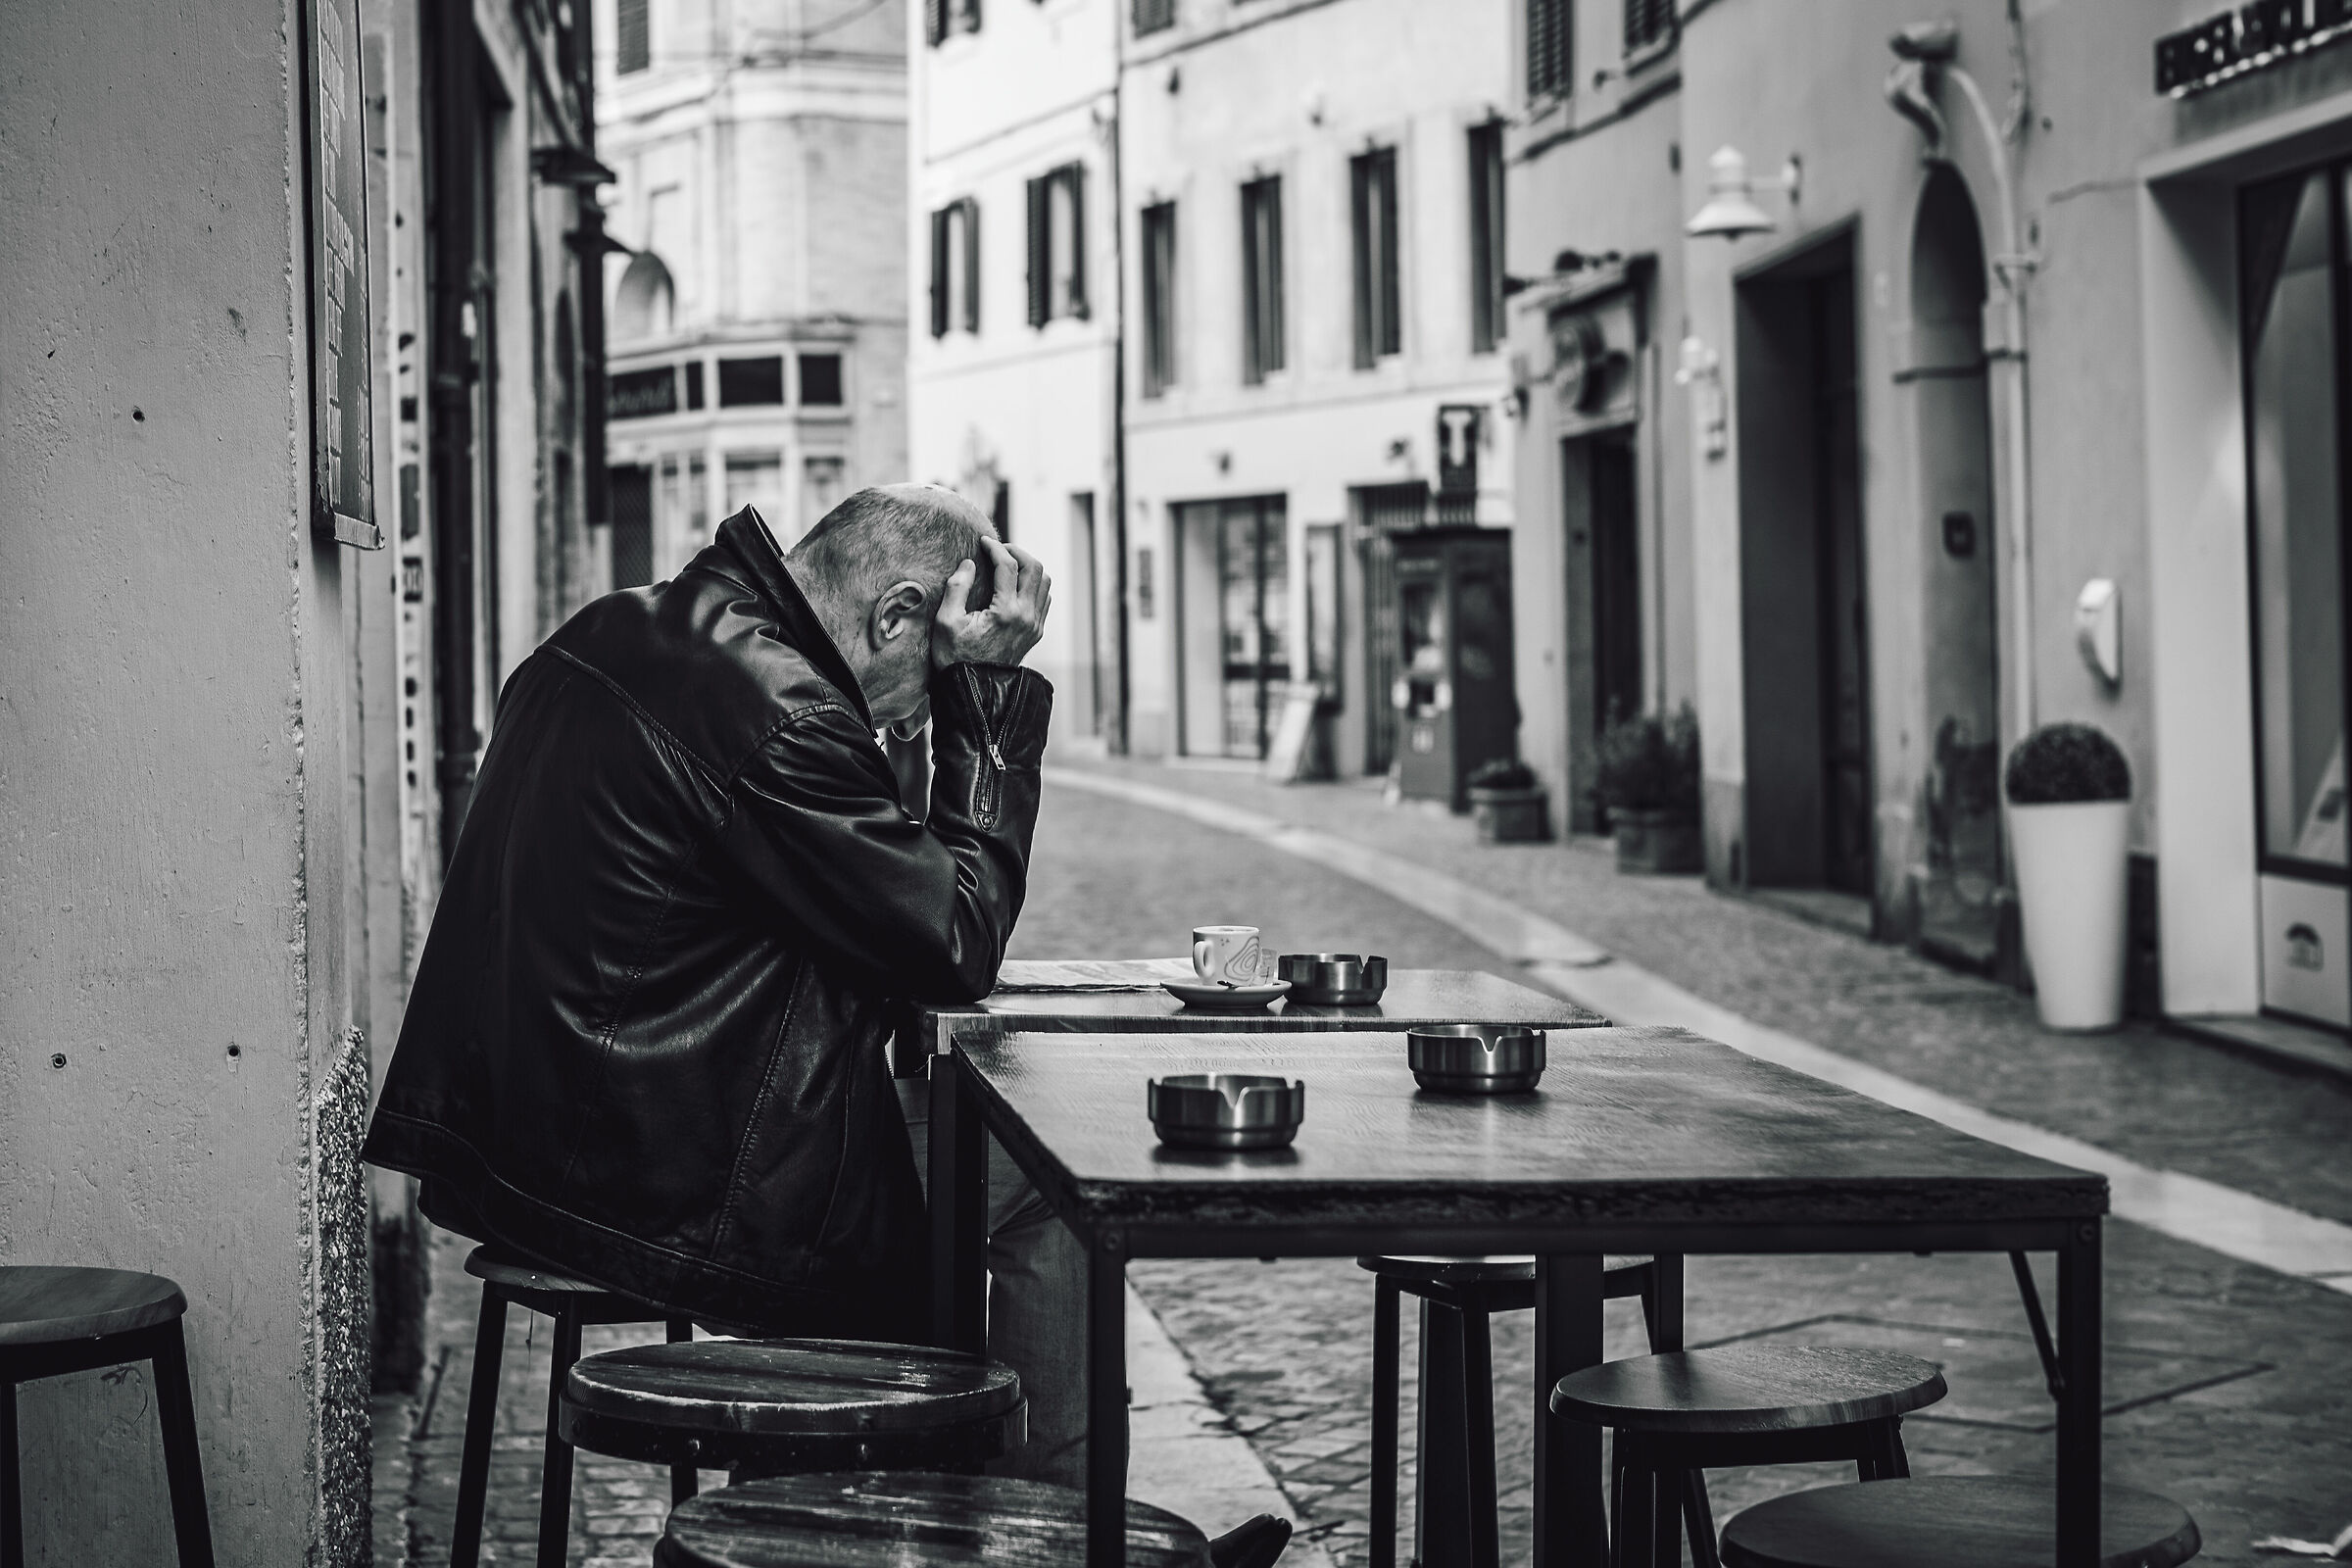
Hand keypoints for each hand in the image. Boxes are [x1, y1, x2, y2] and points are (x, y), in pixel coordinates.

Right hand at [934, 537, 1050, 669]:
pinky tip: (1014, 585)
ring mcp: (1035, 625)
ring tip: (1007, 565)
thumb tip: (969, 563)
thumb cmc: (955, 657)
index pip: (1008, 566)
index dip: (995, 548)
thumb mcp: (946, 622)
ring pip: (1044, 582)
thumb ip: (957, 587)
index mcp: (1006, 612)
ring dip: (1028, 568)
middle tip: (998, 550)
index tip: (982, 542)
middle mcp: (1027, 617)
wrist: (974, 690)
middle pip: (1035, 568)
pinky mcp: (1036, 632)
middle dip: (1017, 552)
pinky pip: (1044, 598)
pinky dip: (1033, 585)